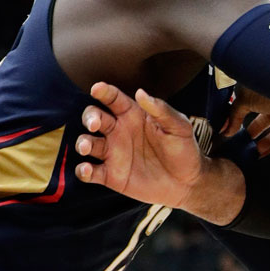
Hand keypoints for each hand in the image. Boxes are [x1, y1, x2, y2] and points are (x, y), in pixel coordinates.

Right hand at [75, 82, 208, 209]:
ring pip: (87, 142)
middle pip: (94, 117)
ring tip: (87, 147)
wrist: (187, 182)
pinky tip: (87, 169)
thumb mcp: (179, 127)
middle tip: (95, 124)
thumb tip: (141, 92)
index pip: (113, 99)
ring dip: (83, 143)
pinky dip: (83, 171)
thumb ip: (161, 110)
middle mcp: (118, 131)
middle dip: (90, 117)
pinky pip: (89, 172)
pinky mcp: (110, 175)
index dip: (104, 92)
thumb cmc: (184, 149)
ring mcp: (112, 153)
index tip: (97, 88)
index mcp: (133, 115)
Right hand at [222, 86, 269, 157]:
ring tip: (243, 153)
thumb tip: (225, 130)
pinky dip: (267, 154)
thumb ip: (233, 116)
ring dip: (256, 147)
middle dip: (247, 135)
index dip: (238, 120)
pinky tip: (255, 158)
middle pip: (259, 126)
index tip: (227, 130)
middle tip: (235, 144)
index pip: (248, 110)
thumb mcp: (244, 100)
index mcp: (263, 97)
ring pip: (268, 138)